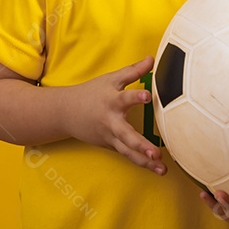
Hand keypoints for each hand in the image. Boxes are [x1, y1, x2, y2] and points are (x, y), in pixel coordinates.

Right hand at [63, 56, 165, 174]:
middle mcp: (111, 121)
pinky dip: (140, 163)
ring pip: (128, 151)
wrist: (66, 112)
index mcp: (112, 101)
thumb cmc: (92, 92)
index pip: (125, 97)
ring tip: (162, 170)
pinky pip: (127, 156)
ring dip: (144, 162)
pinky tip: (156, 170)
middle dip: (141, 145)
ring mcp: (110, 137)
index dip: (136, 97)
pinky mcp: (110, 146)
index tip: (147, 96)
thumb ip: (134, 71)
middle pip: (126, 135)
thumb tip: (152, 58)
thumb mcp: (111, 79)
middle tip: (155, 153)